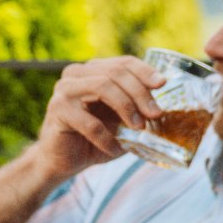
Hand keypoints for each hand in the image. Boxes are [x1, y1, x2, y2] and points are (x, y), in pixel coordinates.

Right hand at [30, 57, 164, 182]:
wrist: (66, 160)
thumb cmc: (97, 138)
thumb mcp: (123, 121)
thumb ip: (139, 110)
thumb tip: (165, 109)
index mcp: (94, 71)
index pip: (123, 63)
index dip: (145, 71)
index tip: (162, 84)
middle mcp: (77, 74)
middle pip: (115, 73)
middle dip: (140, 93)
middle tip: (155, 114)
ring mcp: (64, 90)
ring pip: (102, 87)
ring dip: (126, 108)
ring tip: (139, 128)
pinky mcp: (57, 110)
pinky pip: (89, 121)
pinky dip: (106, 136)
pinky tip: (114, 148)